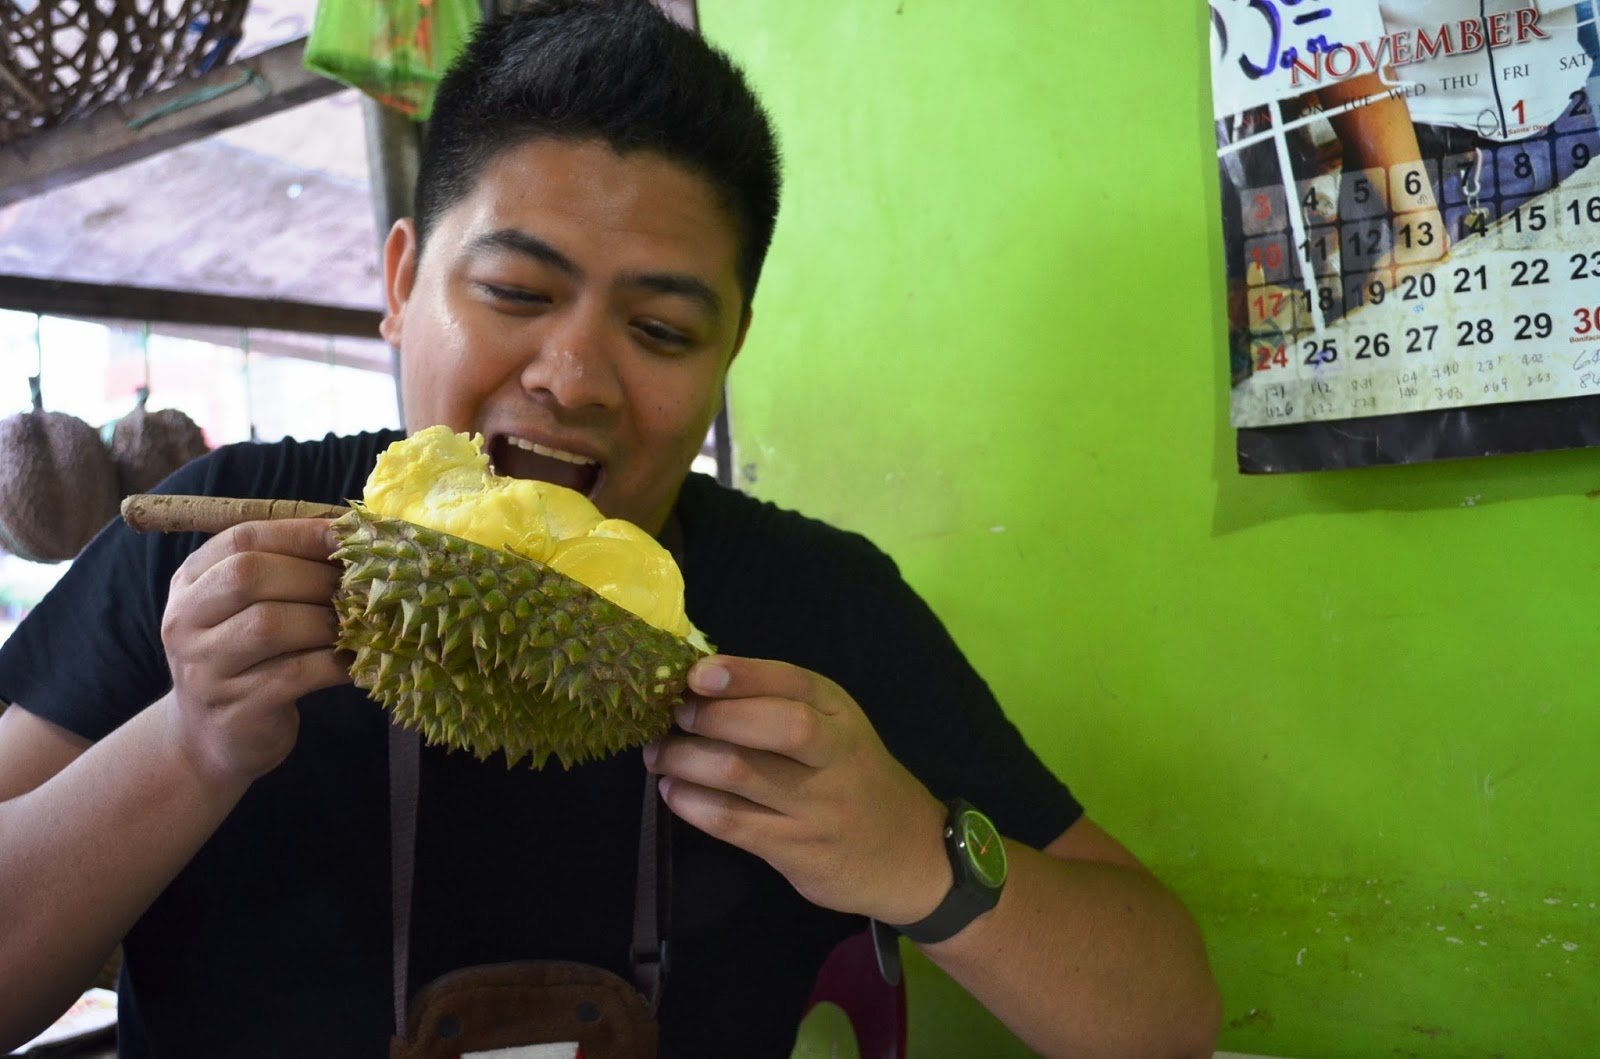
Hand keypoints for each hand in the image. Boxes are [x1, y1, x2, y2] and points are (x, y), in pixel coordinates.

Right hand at [160, 519, 351, 785]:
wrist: (210, 738)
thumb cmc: (246, 657)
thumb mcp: (247, 609)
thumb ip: (284, 570)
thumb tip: (356, 536)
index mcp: (190, 583)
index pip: (240, 540)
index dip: (299, 533)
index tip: (347, 535)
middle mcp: (185, 621)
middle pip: (249, 576)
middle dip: (314, 577)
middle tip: (357, 588)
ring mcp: (205, 669)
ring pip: (270, 625)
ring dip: (327, 620)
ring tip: (358, 623)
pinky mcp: (236, 709)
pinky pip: (295, 675)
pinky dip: (335, 663)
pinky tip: (356, 661)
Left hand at [643, 656, 950, 923]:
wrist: (908, 854)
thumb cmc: (854, 777)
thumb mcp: (836, 728)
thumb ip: (780, 705)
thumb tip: (698, 682)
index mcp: (838, 713)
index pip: (791, 682)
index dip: (741, 675)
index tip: (695, 674)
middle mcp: (833, 754)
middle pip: (774, 725)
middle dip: (712, 717)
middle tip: (673, 719)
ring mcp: (816, 806)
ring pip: (741, 774)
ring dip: (686, 760)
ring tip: (660, 756)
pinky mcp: (796, 850)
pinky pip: (732, 822)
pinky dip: (691, 803)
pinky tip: (673, 793)